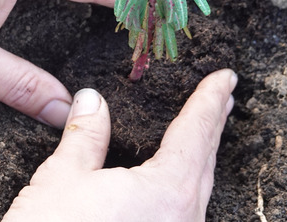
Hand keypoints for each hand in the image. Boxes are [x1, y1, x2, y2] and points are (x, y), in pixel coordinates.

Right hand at [2, 69, 236, 220]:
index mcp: (166, 194)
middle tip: (224, 98)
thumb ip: (85, 136)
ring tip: (202, 134)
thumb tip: (92, 101)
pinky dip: (183, 185)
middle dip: (213, 127)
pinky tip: (171, 183)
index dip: (209, 102)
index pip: (195, 134)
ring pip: (196, 192)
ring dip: (201, 158)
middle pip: (204, 164)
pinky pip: (182, 212)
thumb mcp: (61, 179)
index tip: (225, 79)